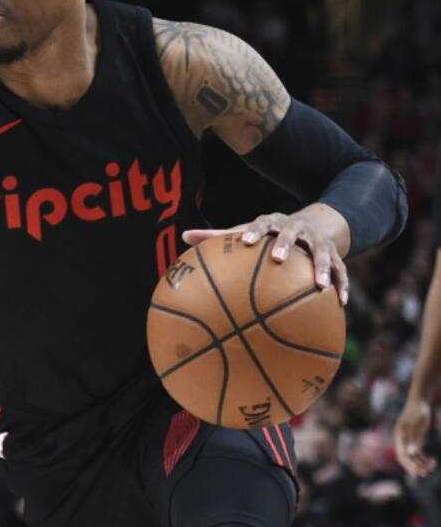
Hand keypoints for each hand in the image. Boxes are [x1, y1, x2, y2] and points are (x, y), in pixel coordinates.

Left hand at [183, 206, 348, 304]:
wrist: (312, 225)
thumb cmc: (269, 234)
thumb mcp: (248, 232)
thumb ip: (219, 236)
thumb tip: (183, 236)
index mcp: (273, 222)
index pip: (261, 223)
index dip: (253, 231)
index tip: (245, 243)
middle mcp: (297, 228)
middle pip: (292, 232)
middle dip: (286, 243)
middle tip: (278, 258)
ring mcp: (318, 242)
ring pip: (323, 252)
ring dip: (323, 267)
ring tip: (320, 286)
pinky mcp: (336, 256)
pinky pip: (342, 271)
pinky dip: (342, 285)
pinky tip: (340, 304)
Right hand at [394, 397, 436, 476]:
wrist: (420, 401)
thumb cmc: (418, 412)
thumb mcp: (418, 426)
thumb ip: (414, 440)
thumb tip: (411, 454)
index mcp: (399, 436)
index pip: (401, 455)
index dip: (409, 465)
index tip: (418, 473)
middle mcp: (401, 439)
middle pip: (405, 457)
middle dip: (415, 466)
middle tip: (426, 472)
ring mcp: (407, 440)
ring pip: (411, 456)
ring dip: (420, 463)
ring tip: (432, 466)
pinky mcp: (413, 439)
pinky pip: (416, 453)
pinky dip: (423, 458)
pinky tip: (432, 460)